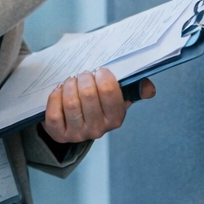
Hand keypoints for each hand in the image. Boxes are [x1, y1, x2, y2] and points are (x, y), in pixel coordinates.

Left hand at [40, 68, 154, 143]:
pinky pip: (54, 113)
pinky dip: (55, 97)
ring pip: (71, 103)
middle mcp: (98, 129)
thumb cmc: (98, 103)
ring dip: (69, 85)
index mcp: (115, 119)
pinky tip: (59, 90)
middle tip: (83, 73)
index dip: (103, 77)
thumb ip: (135, 88)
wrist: (74, 122)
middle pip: (88, 95)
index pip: (110, 93)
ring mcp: (78, 133)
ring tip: (71, 80)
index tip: (100, 70)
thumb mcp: (118, 96)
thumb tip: (149, 88)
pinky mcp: (59, 134)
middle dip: (84, 78)